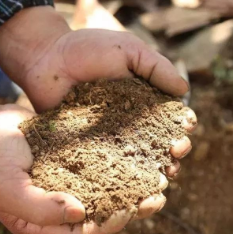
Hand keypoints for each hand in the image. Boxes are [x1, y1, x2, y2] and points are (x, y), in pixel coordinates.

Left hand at [0, 7, 196, 177]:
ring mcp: (110, 136)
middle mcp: (131, 121)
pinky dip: (121, 177)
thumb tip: (184, 90)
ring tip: (162, 177)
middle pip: (159, 142)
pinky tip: (131, 184)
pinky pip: (108, 165)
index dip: (181, 124)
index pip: (170, 117)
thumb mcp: (128, 50)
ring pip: (137, 159)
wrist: (46, 58)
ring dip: (154, 170)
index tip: (186, 127)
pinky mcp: (89, 147)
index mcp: (144, 99)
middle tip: (175, 152)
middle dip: (173, 150)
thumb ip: (156, 67)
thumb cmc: (88, 49)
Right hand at [0, 93, 171, 233]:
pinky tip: (138, 153)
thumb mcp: (6, 188)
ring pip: (105, 191)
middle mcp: (56, 206)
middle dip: (131, 208)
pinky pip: (99, 167)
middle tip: (158, 196)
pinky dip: (119, 165)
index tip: (132, 210)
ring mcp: (64, 183)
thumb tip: (81, 214)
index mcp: (40, 223)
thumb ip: (39, 208)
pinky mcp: (70, 161)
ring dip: (131, 187)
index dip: (108, 225)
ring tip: (158, 177)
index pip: (81, 233)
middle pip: (99, 214)